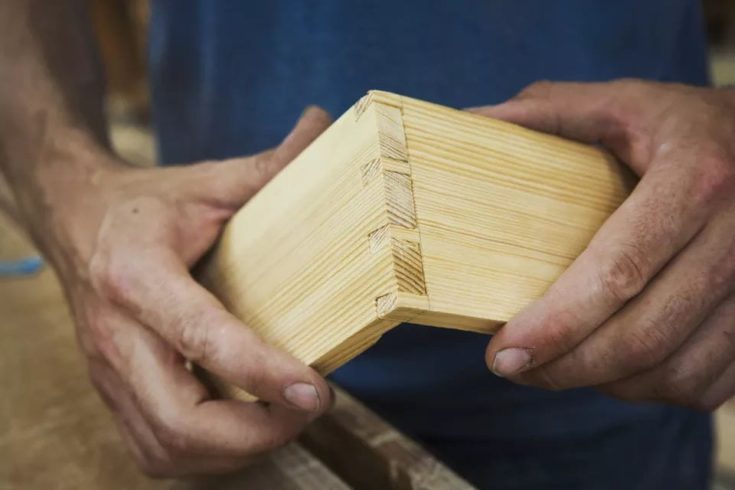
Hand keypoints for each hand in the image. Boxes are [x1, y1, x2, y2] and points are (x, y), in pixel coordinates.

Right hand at [52, 108, 332, 475]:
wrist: (75, 219)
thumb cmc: (145, 205)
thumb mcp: (205, 181)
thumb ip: (268, 167)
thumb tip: (326, 127)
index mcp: (137, 276)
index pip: (201, 336)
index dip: (261, 371)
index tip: (316, 389)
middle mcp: (115, 335)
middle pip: (179, 419)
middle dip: (255, 432)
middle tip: (310, 408)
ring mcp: (107, 372)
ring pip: (166, 447)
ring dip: (235, 451)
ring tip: (284, 419)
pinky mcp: (111, 391)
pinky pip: (154, 451)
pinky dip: (204, 457)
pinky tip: (241, 432)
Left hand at [474, 80, 734, 409]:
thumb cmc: (688, 125)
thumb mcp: (624, 102)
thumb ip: (547, 112)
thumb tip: (467, 125)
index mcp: (696, 179)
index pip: (619, 272)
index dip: (556, 324)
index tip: (504, 352)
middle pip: (644, 335)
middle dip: (567, 367)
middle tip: (514, 368)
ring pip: (677, 371)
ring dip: (607, 382)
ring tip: (559, 365)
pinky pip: (710, 383)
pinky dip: (655, 389)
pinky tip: (617, 367)